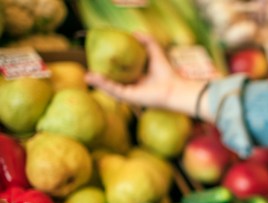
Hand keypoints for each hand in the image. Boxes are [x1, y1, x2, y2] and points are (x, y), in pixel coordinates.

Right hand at [85, 33, 207, 116]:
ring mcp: (129, 93)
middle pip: (113, 81)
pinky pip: (112, 90)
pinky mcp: (128, 97)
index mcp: (138, 78)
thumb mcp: (155, 52)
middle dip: (100, 77)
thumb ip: (147, 41)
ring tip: (86, 75)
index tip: (99, 58)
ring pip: (110, 87)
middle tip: (89, 68)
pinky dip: (102, 84)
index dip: (110, 67)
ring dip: (98, 82)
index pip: (121, 73)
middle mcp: (132, 86)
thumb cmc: (166, 72)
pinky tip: (93, 78)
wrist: (173, 87)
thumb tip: (135, 32)